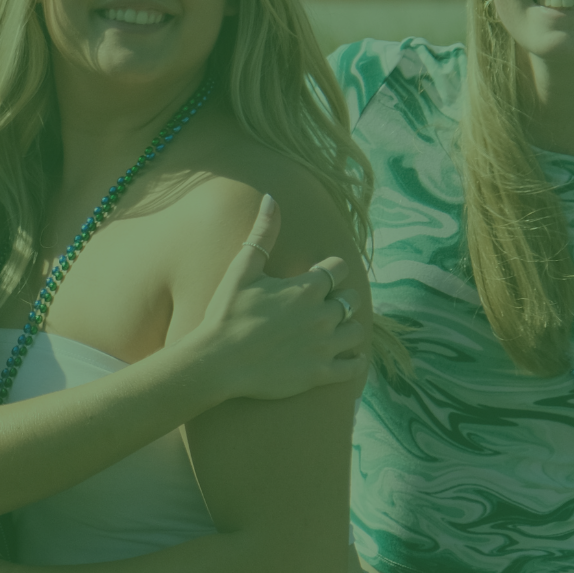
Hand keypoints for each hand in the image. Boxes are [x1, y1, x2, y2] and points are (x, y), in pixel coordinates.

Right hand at [191, 194, 367, 400]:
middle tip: (324, 303)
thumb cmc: (226, 312)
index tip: (320, 275)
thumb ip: (263, 233)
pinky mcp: (320, 374)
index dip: (331, 270)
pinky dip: (354, 361)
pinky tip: (347, 358)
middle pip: (352, 299)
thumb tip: (271, 198)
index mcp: (306, 288)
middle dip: (341, 297)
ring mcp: (324, 346)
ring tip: (333, 329)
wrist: (217, 361)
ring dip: (347, 327)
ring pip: (356, 331)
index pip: (339, 268)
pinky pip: (353, 367)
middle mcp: (322, 315)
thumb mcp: (243, 268)